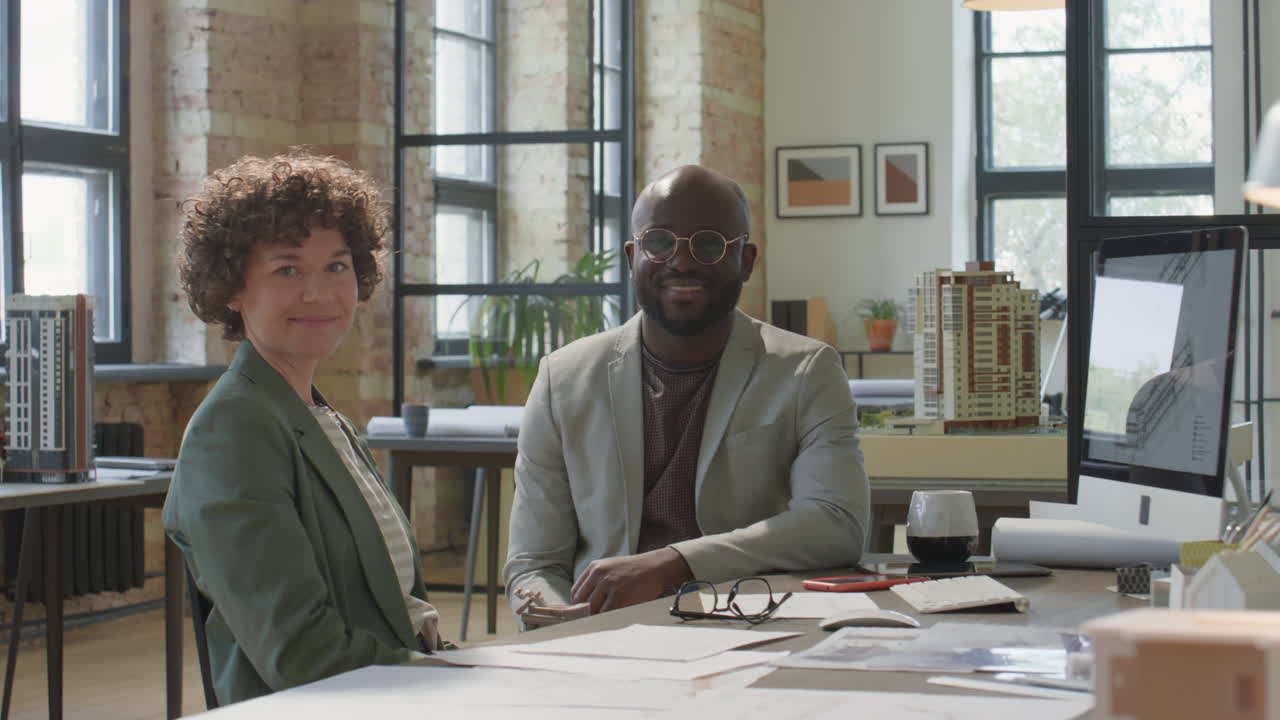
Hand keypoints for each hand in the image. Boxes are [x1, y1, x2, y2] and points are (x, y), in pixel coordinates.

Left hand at [570, 547, 692, 613]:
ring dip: (596, 618)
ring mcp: (608, 583)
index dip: (578, 606)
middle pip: (582, 601)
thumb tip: (585, 605)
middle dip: (586, 614)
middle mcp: (598, 573)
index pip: (576, 591)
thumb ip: (598, 582)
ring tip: (603, 623)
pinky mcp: (619, 594)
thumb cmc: (636, 571)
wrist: (657, 567)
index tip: (583, 614)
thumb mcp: (612, 569)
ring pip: (593, 609)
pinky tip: (611, 622)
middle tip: (592, 622)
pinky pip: (606, 613)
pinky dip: (606, 620)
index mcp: (594, 567)